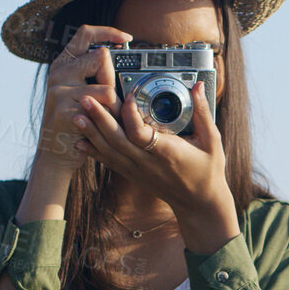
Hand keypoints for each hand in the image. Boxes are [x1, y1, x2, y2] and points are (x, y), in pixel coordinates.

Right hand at [32, 23, 130, 174]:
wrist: (56, 154)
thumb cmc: (75, 124)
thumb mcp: (82, 93)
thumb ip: (95, 75)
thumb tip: (118, 57)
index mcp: (63, 64)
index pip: (85, 33)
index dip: (108, 32)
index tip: (126, 38)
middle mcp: (59, 72)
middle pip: (100, 57)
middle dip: (114, 79)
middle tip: (110, 102)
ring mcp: (60, 90)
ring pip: (106, 87)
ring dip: (115, 106)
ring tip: (104, 119)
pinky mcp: (65, 109)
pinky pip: (103, 108)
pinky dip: (110, 120)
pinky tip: (98, 128)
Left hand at [72, 78, 239, 253]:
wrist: (199, 204)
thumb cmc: (208, 172)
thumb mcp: (211, 141)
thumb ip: (202, 112)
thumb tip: (197, 85)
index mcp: (167, 152)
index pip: (140, 134)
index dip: (129, 115)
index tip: (127, 96)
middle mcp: (147, 162)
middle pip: (117, 140)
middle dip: (99, 118)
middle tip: (86, 98)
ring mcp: (137, 170)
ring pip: (109, 151)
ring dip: (91, 133)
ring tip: (76, 115)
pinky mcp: (132, 174)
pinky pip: (109, 162)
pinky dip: (93, 151)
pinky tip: (79, 140)